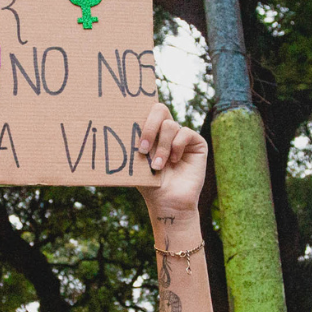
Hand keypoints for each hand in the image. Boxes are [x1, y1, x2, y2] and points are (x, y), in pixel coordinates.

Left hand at [136, 103, 208, 217]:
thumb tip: (114, 129)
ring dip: (161, 147)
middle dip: (149, 127)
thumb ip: (132, 144)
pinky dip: (177, 146)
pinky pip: (185, 132)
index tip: (127, 121)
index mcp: (151, 132)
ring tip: (157, 166)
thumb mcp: (136, 163)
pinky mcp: (196, 142)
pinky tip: (174, 161)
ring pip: (170, 125)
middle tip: (142, 148)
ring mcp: (182, 136)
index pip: (146, 111)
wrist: (167, 201)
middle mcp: (166, 131)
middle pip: (159, 110)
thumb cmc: (149, 184)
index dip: (139, 109)